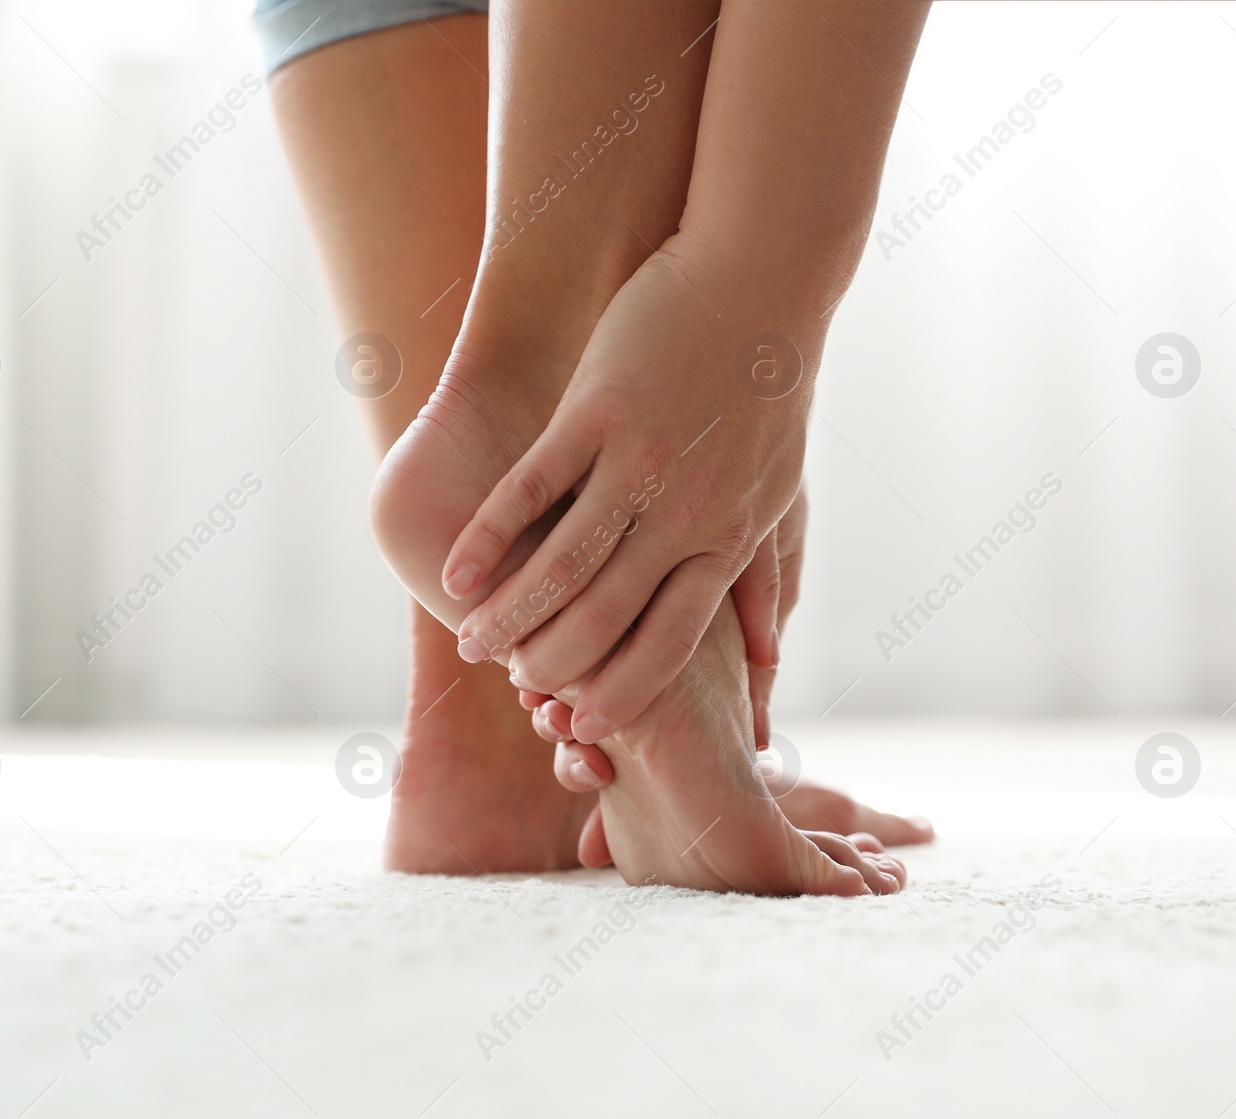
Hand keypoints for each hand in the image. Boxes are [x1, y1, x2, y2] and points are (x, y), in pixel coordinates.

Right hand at [441, 237, 817, 743]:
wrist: (762, 274)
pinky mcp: (599, 410)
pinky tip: (455, 574)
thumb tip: (771, 662)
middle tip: (515, 692)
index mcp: (728, 538)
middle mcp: (685, 514)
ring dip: (512, 614)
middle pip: (609, 615)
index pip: (672, 640)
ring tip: (472, 646)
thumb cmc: (769, 387)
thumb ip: (766, 576)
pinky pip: (531, 491)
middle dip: (557, 665)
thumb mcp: (780, 490)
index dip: (625, 690)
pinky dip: (488, 539)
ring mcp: (639, 462)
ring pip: (563, 564)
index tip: (582, 726)